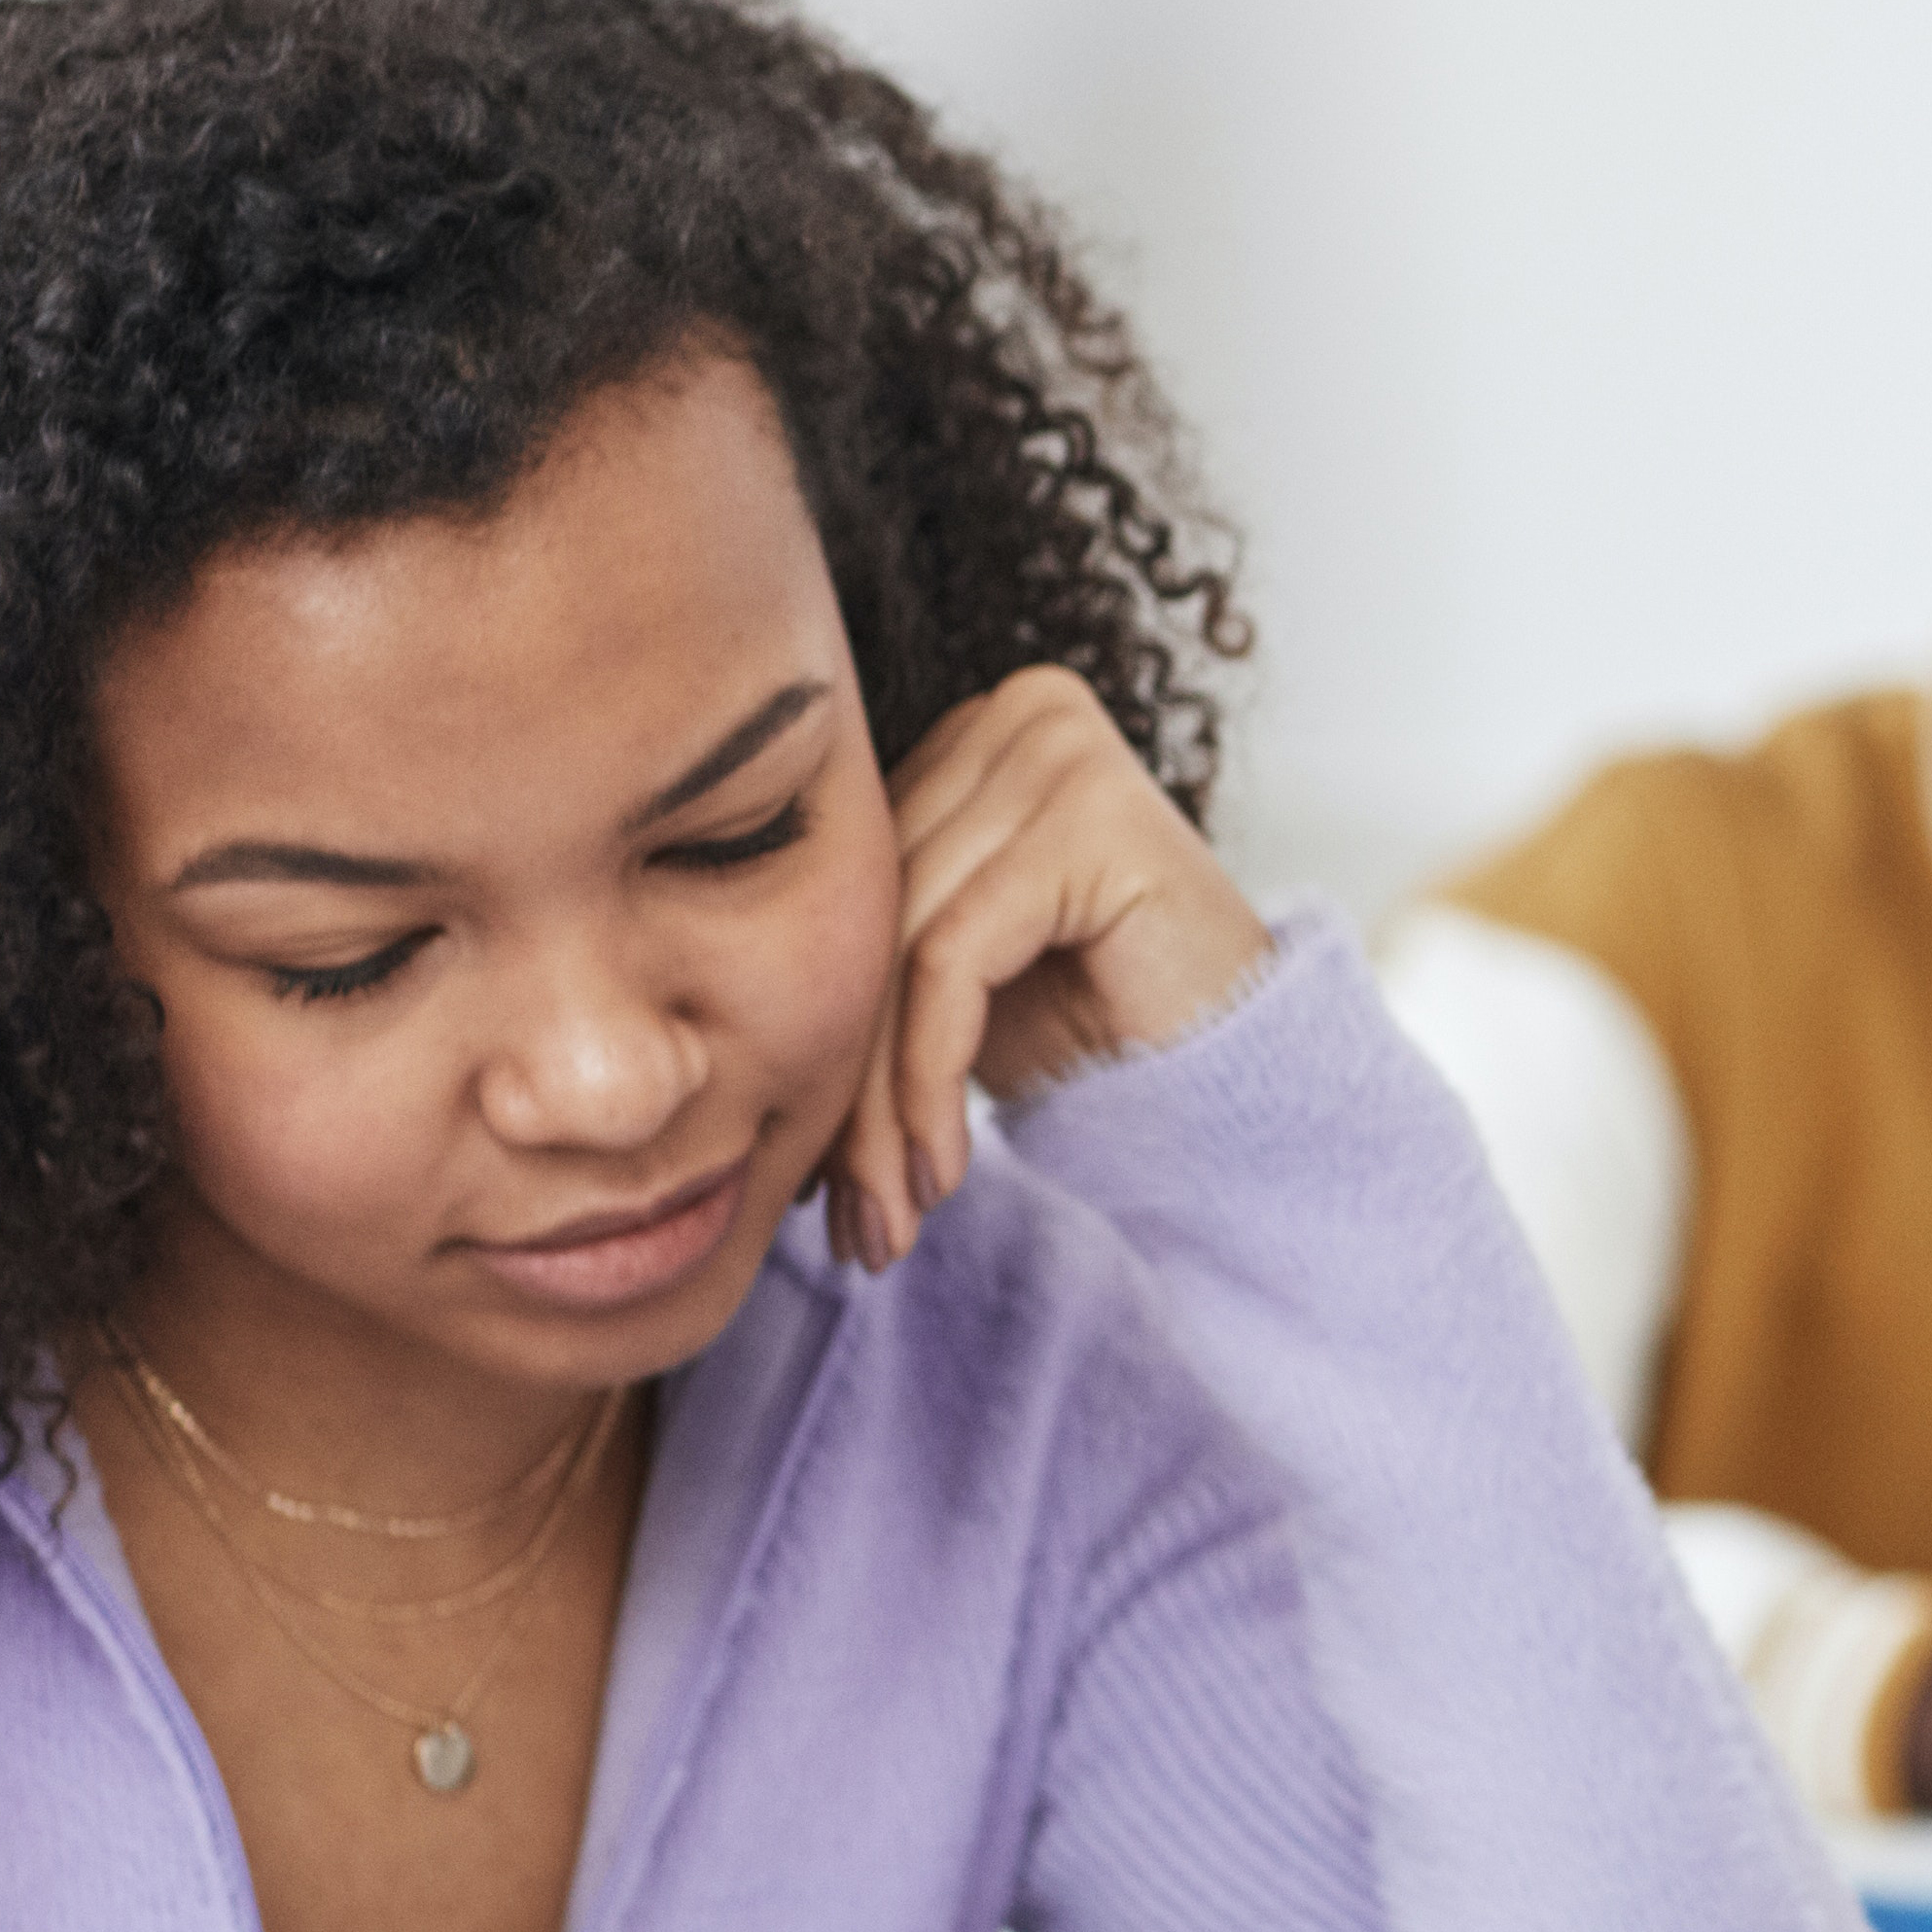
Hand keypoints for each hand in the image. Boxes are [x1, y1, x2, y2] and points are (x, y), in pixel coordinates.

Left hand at [823, 667, 1271, 1272]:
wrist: (1246, 1080)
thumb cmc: (1100, 1029)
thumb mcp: (950, 976)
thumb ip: (858, 945)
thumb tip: (685, 999)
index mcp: (972, 730)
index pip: (848, 888)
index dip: (821, 1038)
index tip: (812, 1176)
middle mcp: (1015, 710)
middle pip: (868, 915)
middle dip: (845, 1086)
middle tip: (843, 1219)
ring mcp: (1056, 747)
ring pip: (899, 948)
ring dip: (880, 1109)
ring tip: (885, 1220)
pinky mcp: (1088, 810)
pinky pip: (953, 959)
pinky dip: (927, 1080)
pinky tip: (943, 1171)